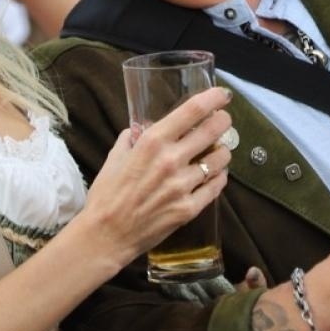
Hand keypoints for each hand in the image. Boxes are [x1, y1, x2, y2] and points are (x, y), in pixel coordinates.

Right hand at [75, 87, 232, 268]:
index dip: (213, 98)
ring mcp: (183, 185)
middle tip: (224, 119)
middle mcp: (172, 160)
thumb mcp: (114, 157)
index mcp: (153, 142)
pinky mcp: (189, 208)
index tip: (222, 94)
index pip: (192, 110)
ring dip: (223, 151)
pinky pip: (216, 187)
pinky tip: (216, 175)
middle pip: (213, 130)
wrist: (105, 236)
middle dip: (223, 121)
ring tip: (219, 150)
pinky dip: (219, 177)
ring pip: (219, 160)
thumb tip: (141, 128)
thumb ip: (131, 138)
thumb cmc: (106, 195)